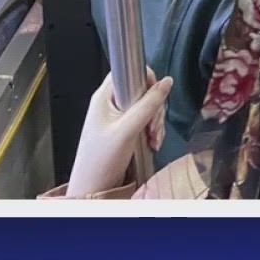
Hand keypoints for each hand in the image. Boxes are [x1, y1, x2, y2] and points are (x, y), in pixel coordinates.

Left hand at [67, 71, 172, 196]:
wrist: (92, 188)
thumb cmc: (100, 160)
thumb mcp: (127, 130)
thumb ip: (147, 105)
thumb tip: (166, 82)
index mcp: (104, 97)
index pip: (128, 72)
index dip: (146, 80)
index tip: (156, 97)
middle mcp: (110, 103)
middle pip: (142, 91)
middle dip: (154, 109)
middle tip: (153, 127)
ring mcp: (118, 117)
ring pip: (147, 107)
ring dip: (155, 123)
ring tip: (153, 140)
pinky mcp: (124, 129)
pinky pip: (145, 121)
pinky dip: (152, 131)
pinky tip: (152, 143)